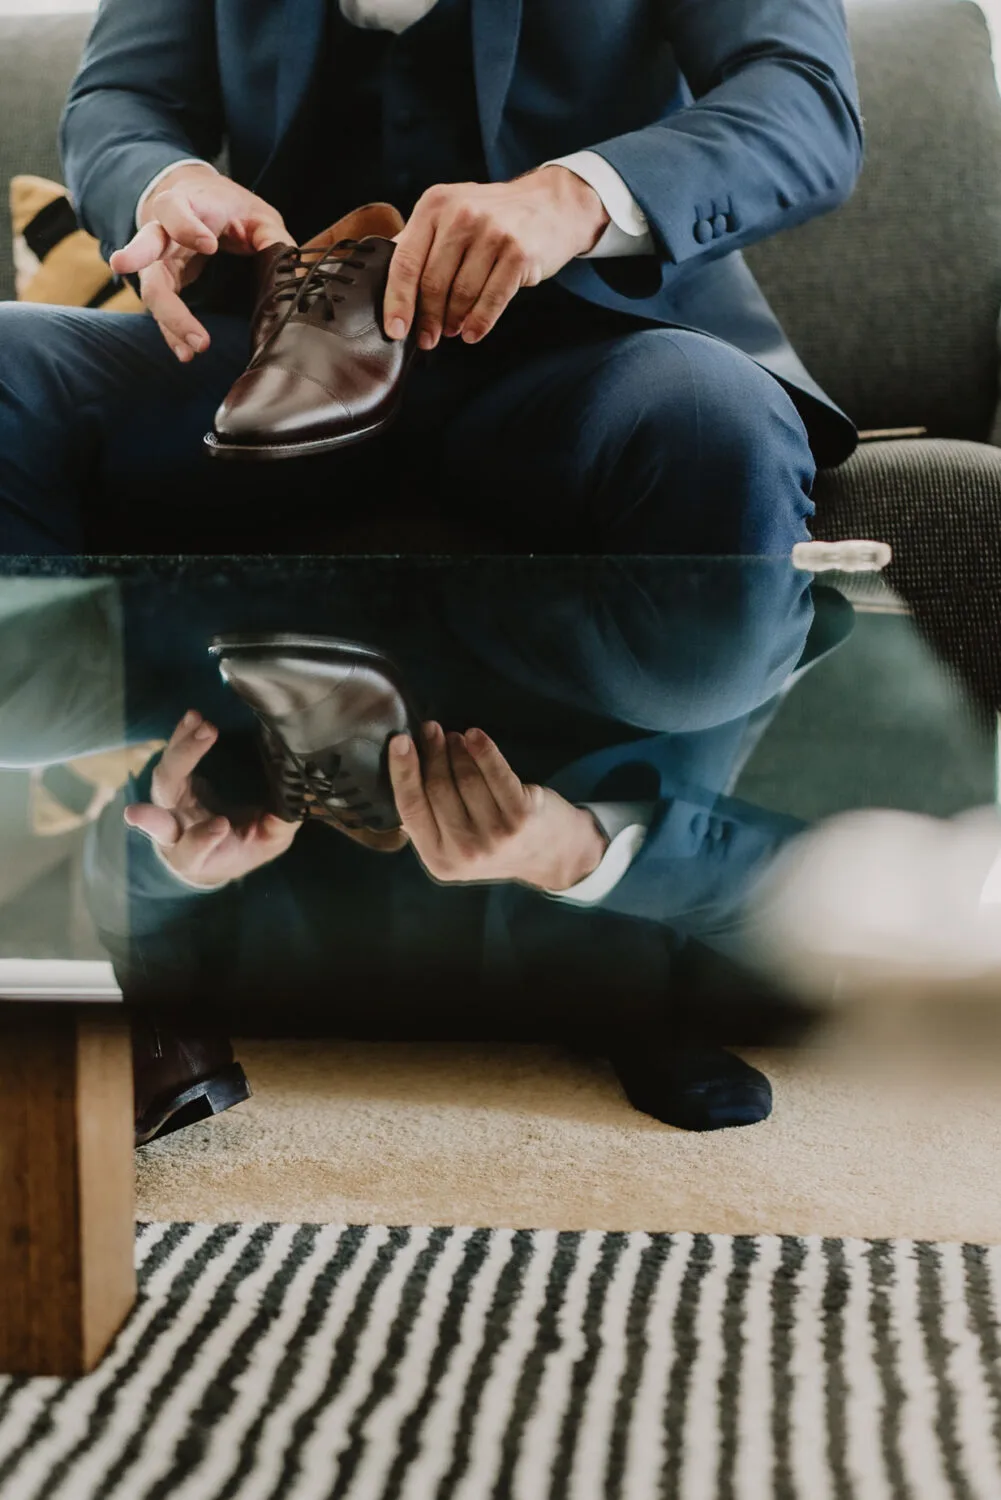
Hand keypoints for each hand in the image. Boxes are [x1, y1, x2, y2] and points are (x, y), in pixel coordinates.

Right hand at [108, 165, 291, 362]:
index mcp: (186, 203)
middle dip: (138, 255)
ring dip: (170, 318)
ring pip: (152, 286)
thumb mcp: (256, 213)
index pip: (175, 209)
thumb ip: (270, 235)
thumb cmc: (228, 209)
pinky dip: (173, 334)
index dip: (187, 226)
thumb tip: (287, 267)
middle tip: (124, 264)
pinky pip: (162, 313)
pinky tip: (186, 354)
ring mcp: (159, 261)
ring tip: (192, 348)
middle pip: (147, 243)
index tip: (209, 246)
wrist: (199, 205)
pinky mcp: (164, 286)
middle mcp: (163, 231)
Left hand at [123, 709, 297, 888]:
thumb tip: (299, 799)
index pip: (191, 848)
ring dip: (181, 746)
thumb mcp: (263, 846)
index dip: (202, 837)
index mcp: (196, 856)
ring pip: (165, 777)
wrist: (206, 852)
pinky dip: (181, 735)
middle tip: (204, 738)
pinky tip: (194, 716)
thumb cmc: (239, 850)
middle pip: (164, 802)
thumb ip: (277, 827)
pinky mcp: (171, 783)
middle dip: (180, 769)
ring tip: (199, 720)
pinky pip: (171, 757)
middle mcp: (174, 830)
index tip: (222, 824)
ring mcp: (169, 804)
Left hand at [383, 165, 608, 349]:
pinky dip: (479, 323)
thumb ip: (422, 241)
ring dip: (454, 321)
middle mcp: (462, 214)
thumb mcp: (452, 213)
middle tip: (428, 338)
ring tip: (454, 330)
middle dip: (427, 318)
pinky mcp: (518, 253)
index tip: (395, 330)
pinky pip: (491, 301)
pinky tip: (472, 333)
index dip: (397, 301)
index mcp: (436, 204)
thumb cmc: (495, 217)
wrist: (551, 205)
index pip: (406, 260)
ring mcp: (493, 232)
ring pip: (461, 295)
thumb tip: (386, 282)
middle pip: (432, 282)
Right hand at [388, 721, 608, 890]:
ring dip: (457, 749)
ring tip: (454, 737)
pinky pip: (496, 771)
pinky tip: (475, 735)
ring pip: (466, 777)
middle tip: (431, 730)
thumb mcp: (456, 848)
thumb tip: (403, 771)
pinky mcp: (521, 816)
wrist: (551, 856)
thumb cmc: (495, 843)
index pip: (410, 808)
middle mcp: (465, 852)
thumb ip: (429, 821)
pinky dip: (483, 749)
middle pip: (438, 787)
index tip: (399, 740)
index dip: (403, 771)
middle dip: (432, 752)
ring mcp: (495, 835)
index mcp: (439, 860)